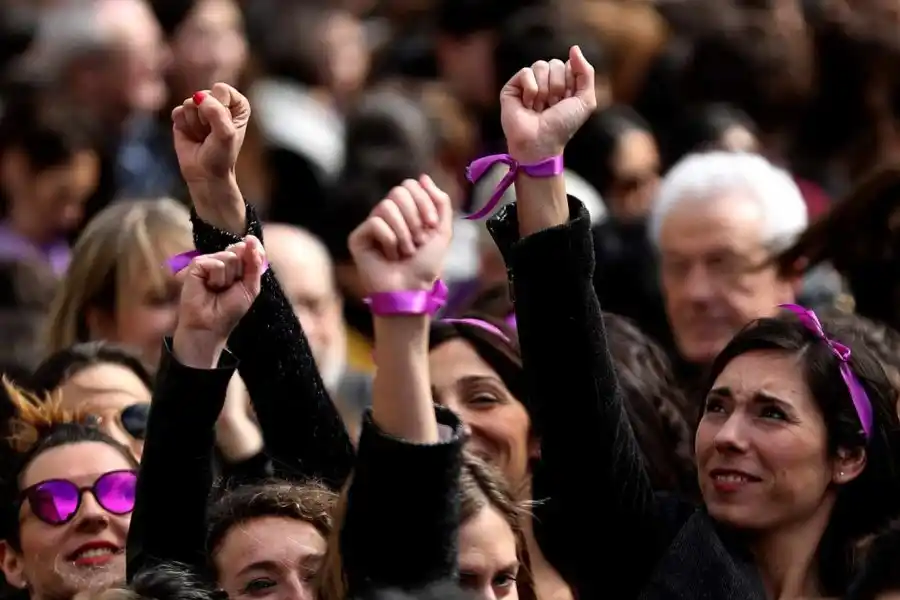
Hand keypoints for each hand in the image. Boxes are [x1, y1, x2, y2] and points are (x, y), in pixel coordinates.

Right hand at [172, 83, 249, 183]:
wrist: (205, 174)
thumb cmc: (221, 155)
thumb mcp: (226, 135)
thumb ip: (217, 113)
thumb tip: (198, 97)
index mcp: (237, 104)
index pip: (222, 89)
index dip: (220, 108)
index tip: (224, 126)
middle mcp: (219, 102)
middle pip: (204, 95)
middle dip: (206, 118)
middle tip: (211, 135)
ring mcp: (200, 108)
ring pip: (189, 103)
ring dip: (195, 124)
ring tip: (203, 137)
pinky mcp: (183, 116)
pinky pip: (178, 112)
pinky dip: (183, 127)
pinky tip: (192, 136)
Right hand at [176, 235, 265, 341]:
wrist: (210, 326)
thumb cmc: (229, 310)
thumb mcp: (250, 287)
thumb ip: (254, 263)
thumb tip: (251, 239)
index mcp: (235, 265)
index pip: (248, 248)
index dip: (253, 254)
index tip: (248, 272)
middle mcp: (221, 260)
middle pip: (240, 250)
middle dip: (240, 272)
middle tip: (229, 288)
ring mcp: (208, 262)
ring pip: (229, 257)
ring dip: (228, 278)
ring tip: (217, 289)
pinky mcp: (196, 265)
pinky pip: (216, 263)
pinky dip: (217, 278)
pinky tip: (208, 287)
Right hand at [348, 175, 451, 294]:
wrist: (411, 290)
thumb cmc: (426, 266)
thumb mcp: (442, 231)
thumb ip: (440, 202)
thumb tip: (423, 177)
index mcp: (405, 211)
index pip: (410, 185)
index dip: (424, 202)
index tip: (431, 226)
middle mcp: (387, 215)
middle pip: (398, 192)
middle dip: (414, 217)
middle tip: (418, 241)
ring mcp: (371, 226)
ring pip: (386, 206)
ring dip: (403, 232)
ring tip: (405, 252)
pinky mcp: (357, 238)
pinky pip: (375, 222)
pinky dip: (389, 240)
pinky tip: (389, 256)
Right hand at [500, 45, 596, 162]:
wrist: (541, 142)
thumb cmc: (562, 126)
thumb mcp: (585, 101)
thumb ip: (586, 72)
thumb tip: (573, 48)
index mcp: (563, 84)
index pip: (569, 65)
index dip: (571, 83)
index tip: (567, 101)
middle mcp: (545, 82)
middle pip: (555, 63)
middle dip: (557, 86)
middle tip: (552, 106)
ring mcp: (528, 84)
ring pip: (540, 65)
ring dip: (544, 90)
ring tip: (539, 107)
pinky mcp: (512, 88)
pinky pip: (525, 72)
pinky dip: (530, 89)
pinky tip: (528, 104)